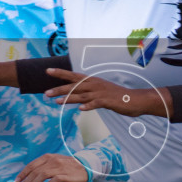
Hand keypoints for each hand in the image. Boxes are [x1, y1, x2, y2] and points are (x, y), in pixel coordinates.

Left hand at [15, 153, 89, 181]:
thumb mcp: (54, 162)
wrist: (85, 166)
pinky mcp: (65, 175)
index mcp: (48, 157)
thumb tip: (30, 176)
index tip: (17, 181)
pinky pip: (54, 180)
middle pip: (35, 171)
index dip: (23, 173)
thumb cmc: (67, 166)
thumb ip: (43, 166)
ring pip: (42, 175)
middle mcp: (52, 161)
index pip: (32, 165)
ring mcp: (59, 167)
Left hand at [43, 69, 168, 116]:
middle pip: (74, 86)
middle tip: (45, 93)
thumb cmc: (118, 97)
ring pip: (81, 95)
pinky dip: (88, 106)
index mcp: (93, 81)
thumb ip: (89, 95)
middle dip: (59, 88)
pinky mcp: (107, 101)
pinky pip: (96, 103)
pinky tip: (80, 109)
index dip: (61, 73)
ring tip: (56, 102)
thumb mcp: (101, 93)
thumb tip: (78, 101)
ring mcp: (101, 93)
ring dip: (68, 98)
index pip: (73, 76)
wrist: (136, 100)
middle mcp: (95, 85)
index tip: (47, 71)